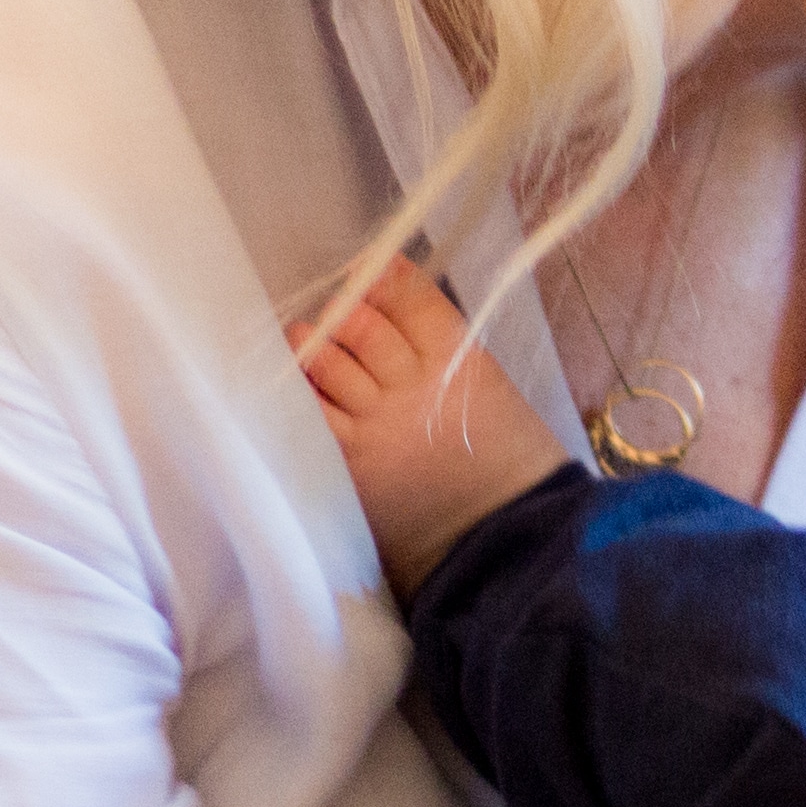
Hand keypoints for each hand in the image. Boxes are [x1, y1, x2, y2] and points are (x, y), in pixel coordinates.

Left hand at [300, 258, 562, 593]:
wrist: (505, 535)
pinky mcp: (351, 466)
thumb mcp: (491, 388)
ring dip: (311, 344)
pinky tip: (297, 387)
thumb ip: (443, 350)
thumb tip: (392, 310)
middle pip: (362, 326)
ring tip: (304, 340)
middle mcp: (413, 388)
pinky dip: (300, 394)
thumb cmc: (508, 460)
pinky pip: (311, 417)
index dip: (384, 278)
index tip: (368, 271)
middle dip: (344, 310)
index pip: (412, 301)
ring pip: (327, 364)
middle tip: (335, 311)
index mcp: (460, 362)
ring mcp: (376, 428)